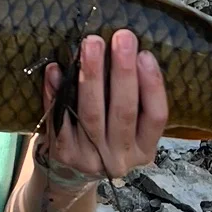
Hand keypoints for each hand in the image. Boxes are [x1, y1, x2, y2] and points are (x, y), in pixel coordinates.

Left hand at [41, 31, 166, 181]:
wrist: (72, 174)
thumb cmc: (106, 135)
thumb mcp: (129, 127)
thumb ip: (133, 97)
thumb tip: (130, 51)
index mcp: (144, 148)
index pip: (156, 117)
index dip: (152, 85)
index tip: (145, 53)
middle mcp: (120, 158)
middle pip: (124, 112)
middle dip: (123, 72)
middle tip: (122, 37)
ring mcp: (90, 158)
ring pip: (92, 114)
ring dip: (91, 76)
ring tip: (91, 44)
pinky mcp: (63, 154)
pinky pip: (59, 118)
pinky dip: (56, 91)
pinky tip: (55, 68)